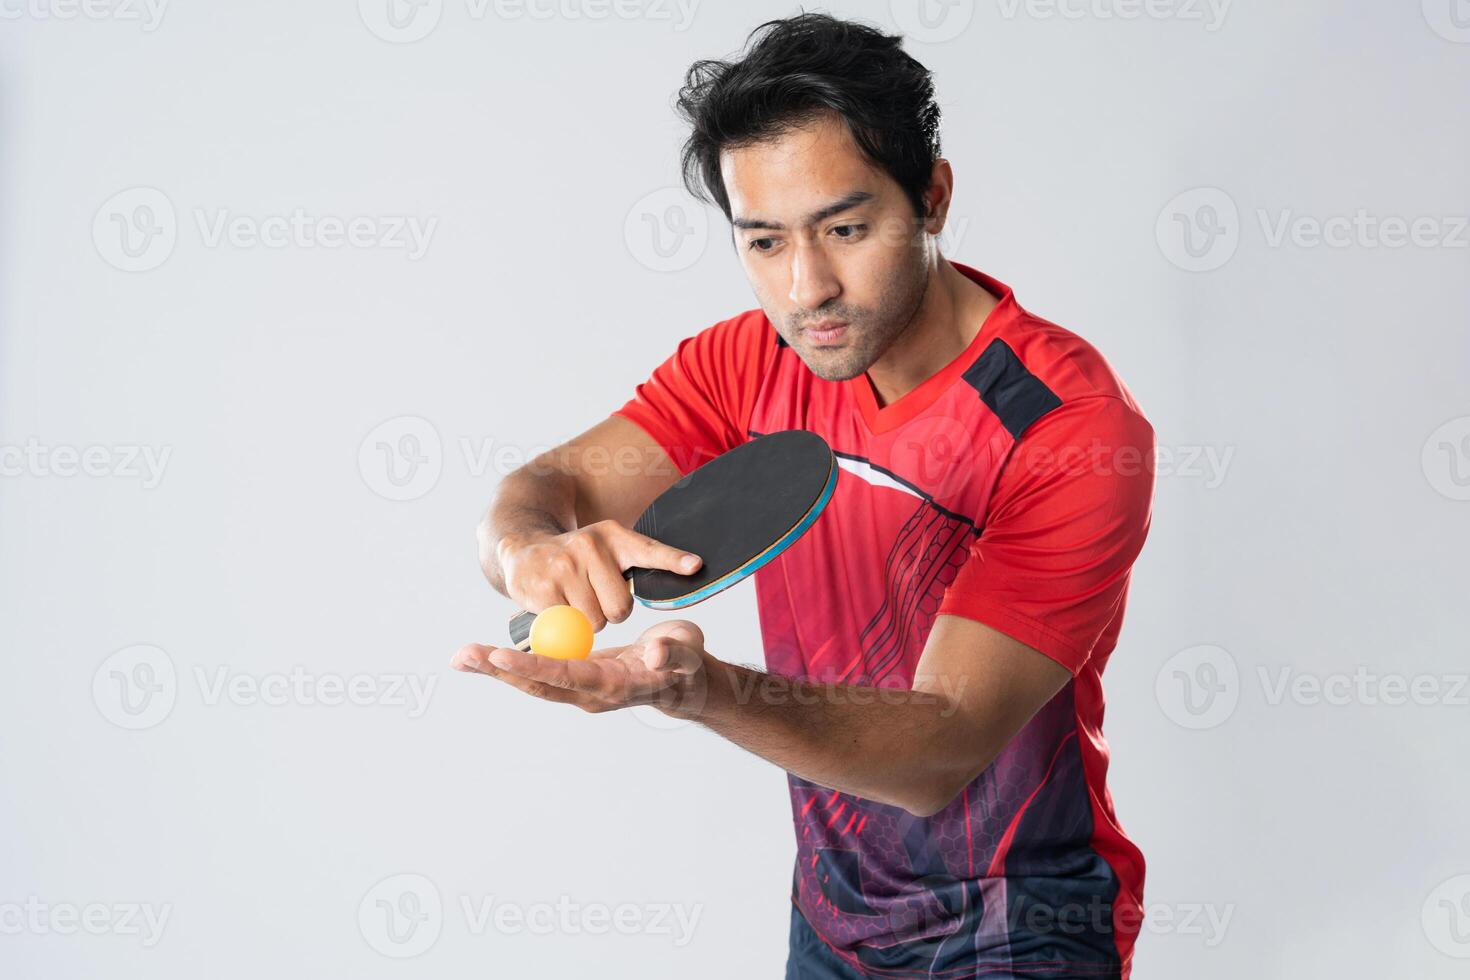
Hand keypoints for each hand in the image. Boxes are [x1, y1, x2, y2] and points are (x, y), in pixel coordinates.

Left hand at [451, 620, 708, 717]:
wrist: (684, 682)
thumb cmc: (687, 663)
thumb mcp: (687, 652)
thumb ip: (672, 652)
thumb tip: (652, 654)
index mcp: (611, 685)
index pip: (565, 675)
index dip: (533, 666)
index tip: (501, 656)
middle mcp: (589, 693)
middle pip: (537, 684)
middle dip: (499, 671)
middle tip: (462, 656)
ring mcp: (580, 688)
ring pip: (533, 680)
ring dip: (496, 669)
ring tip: (462, 656)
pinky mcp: (575, 679)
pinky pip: (539, 673)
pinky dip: (511, 664)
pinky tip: (485, 656)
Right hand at [491, 521, 701, 630]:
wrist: (523, 548)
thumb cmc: (577, 557)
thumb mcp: (610, 547)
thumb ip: (647, 558)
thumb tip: (694, 565)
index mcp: (613, 537)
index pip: (649, 550)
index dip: (673, 560)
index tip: (695, 565)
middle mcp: (589, 546)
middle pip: (621, 607)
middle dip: (610, 612)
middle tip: (593, 595)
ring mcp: (563, 566)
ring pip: (594, 621)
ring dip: (587, 621)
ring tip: (574, 599)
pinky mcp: (541, 589)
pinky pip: (568, 626)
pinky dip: (564, 624)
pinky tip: (555, 603)